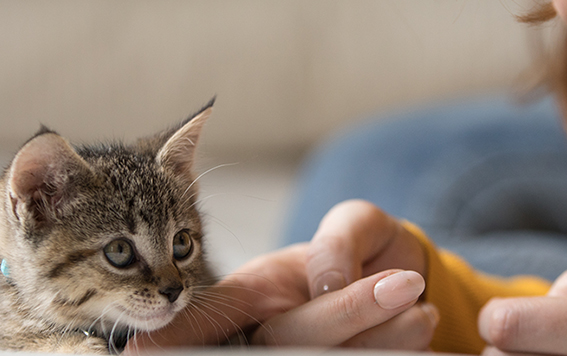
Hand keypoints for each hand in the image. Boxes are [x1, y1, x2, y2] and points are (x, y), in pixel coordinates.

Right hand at [123, 200, 436, 351]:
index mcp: (256, 294)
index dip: (176, 336)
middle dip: (352, 315)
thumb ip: (340, 241)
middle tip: (407, 287)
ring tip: (424, 308)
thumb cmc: (366, 251)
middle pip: (290, 342)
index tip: (142, 350)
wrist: (411, 282)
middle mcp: (269, 334)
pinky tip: (422, 336)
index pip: (206, 319)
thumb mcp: (359, 224)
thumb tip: (326, 282)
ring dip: (386, 339)